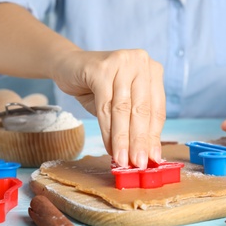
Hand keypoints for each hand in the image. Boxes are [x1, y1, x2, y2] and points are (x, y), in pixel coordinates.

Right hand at [51, 49, 165, 167]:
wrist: (69, 66)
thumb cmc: (99, 87)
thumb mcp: (122, 103)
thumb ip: (134, 123)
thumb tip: (146, 154)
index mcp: (153, 70)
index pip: (157, 109)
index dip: (154, 136)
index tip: (153, 159)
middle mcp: (141, 61)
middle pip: (141, 109)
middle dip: (139, 141)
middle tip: (139, 164)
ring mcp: (121, 62)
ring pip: (123, 109)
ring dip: (123, 139)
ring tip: (123, 160)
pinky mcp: (101, 68)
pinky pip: (105, 106)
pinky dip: (107, 130)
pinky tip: (109, 146)